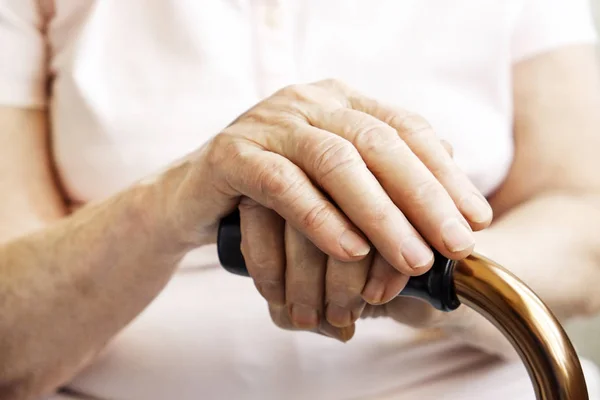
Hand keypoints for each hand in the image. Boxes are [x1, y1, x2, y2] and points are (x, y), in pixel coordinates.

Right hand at [175, 79, 492, 339]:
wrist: (193, 196)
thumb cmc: (274, 194)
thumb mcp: (334, 182)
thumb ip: (384, 176)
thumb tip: (450, 188)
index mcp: (339, 101)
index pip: (405, 128)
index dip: (445, 173)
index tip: (475, 219)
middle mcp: (308, 102)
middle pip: (378, 142)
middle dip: (424, 197)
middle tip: (456, 245)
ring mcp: (269, 122)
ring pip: (335, 160)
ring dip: (380, 214)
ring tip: (412, 259)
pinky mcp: (232, 152)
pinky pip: (282, 183)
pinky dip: (319, 217)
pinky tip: (349, 249)